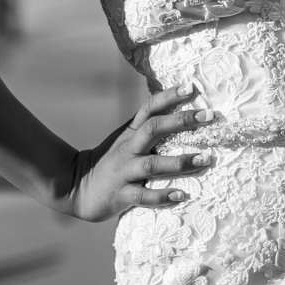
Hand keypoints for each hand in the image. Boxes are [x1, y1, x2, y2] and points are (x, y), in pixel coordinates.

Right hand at [58, 86, 216, 222]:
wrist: (76, 185)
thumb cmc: (111, 161)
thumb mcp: (126, 139)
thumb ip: (147, 127)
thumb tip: (178, 111)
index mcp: (130, 133)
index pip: (149, 108)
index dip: (169, 96)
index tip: (191, 88)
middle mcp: (128, 148)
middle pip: (153, 129)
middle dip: (181, 121)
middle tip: (208, 115)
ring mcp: (124, 171)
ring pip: (152, 164)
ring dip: (180, 161)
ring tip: (205, 159)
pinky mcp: (121, 195)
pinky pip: (144, 196)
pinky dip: (162, 196)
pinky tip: (181, 195)